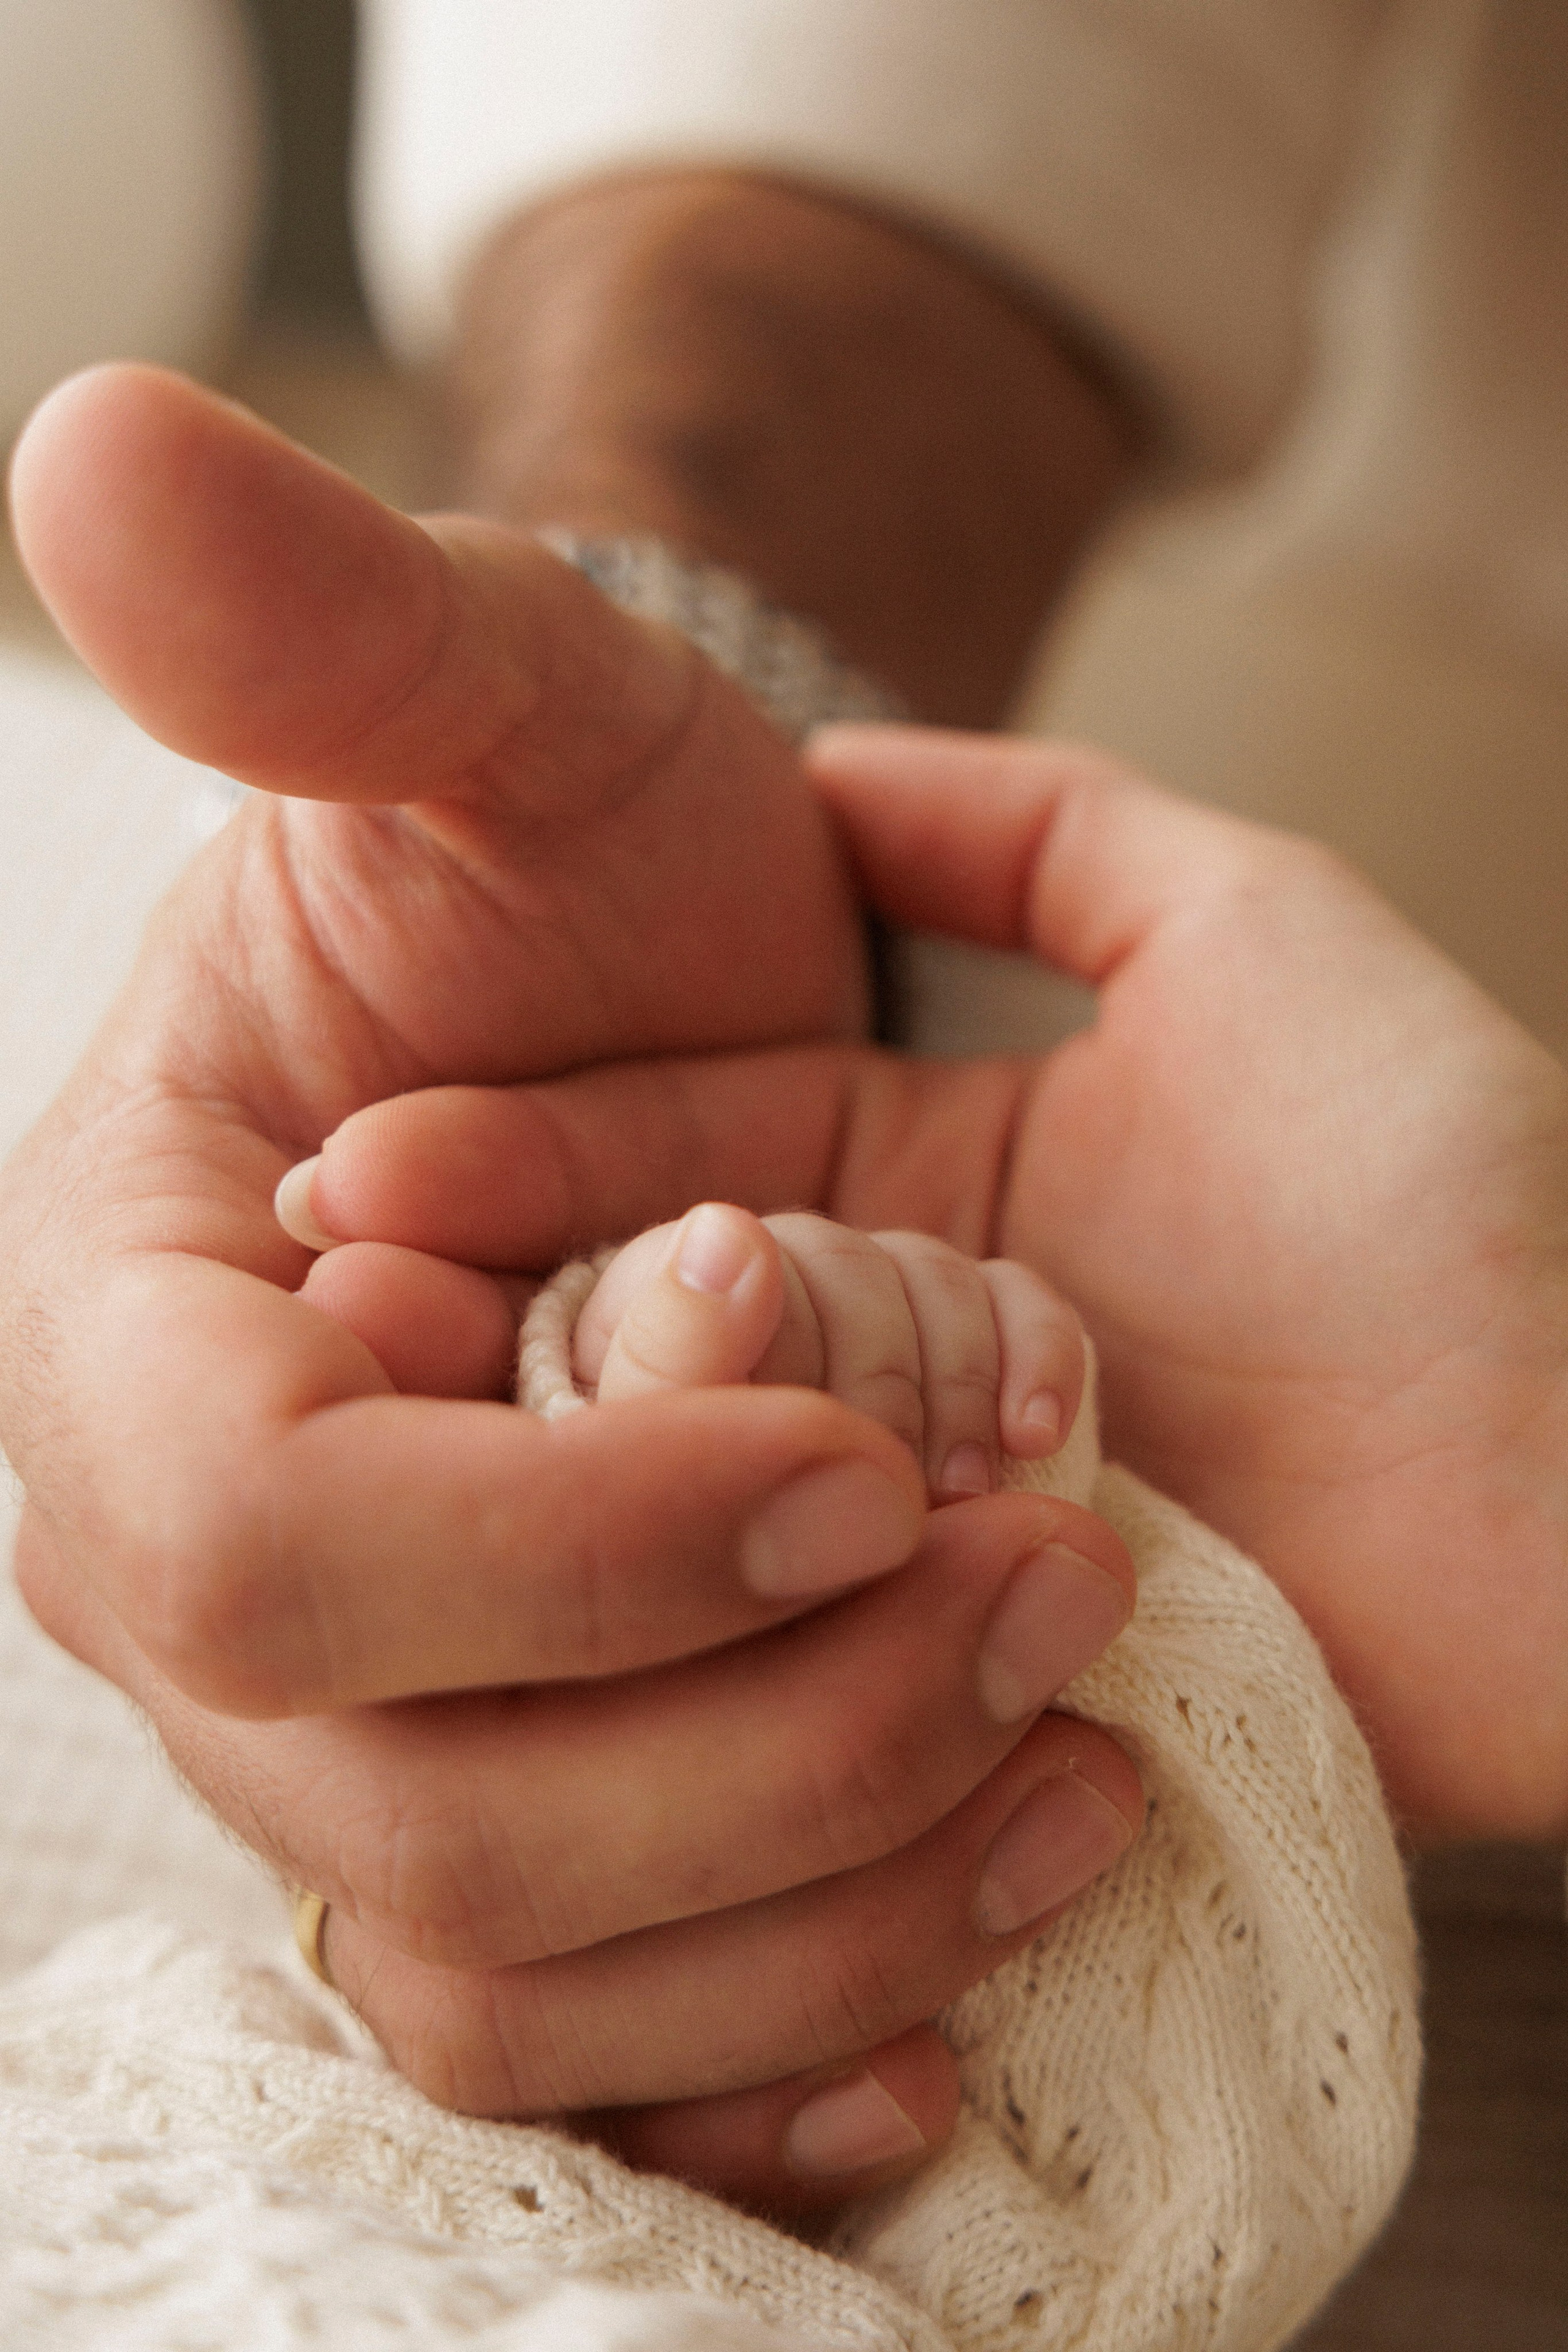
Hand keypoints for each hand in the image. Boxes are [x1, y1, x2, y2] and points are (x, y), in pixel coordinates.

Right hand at [0, 368, 1140, 2208]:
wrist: (703, 1021)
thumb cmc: (603, 863)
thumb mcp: (511, 722)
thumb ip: (325, 630)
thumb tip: (92, 444)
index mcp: (143, 1334)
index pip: (244, 1538)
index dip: (546, 1537)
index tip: (845, 1444)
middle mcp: (217, 1587)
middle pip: (401, 1807)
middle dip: (751, 1726)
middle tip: (1039, 1569)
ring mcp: (362, 1744)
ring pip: (521, 1973)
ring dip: (820, 1887)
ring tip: (1070, 1730)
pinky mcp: (524, 1837)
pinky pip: (596, 2052)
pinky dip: (777, 2053)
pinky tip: (955, 1977)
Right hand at [308, 729, 1567, 1841]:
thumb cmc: (1452, 1192)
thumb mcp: (1246, 938)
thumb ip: (1039, 836)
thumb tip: (818, 770)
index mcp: (891, 1199)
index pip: (641, 1168)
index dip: (503, 1165)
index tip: (366, 1186)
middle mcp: (855, 1385)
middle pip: (613, 1362)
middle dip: (504, 1338)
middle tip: (367, 1327)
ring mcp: (877, 1561)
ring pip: (649, 1551)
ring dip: (597, 1509)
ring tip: (496, 1464)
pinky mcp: (927, 1726)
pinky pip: (747, 1726)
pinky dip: (679, 1693)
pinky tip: (582, 1658)